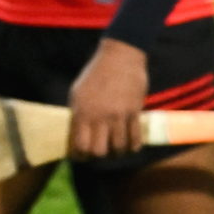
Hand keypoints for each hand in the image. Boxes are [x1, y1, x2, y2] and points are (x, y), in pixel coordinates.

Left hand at [69, 37, 151, 159]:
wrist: (120, 57)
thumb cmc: (95, 73)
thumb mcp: (78, 92)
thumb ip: (79, 113)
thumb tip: (80, 132)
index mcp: (82, 112)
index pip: (80, 145)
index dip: (80, 156)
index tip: (82, 156)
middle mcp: (99, 116)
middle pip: (99, 151)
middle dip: (98, 156)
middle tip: (100, 153)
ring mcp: (119, 115)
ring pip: (118, 146)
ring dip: (117, 152)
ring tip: (116, 151)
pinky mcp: (135, 111)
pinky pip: (136, 136)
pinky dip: (134, 146)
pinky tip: (132, 148)